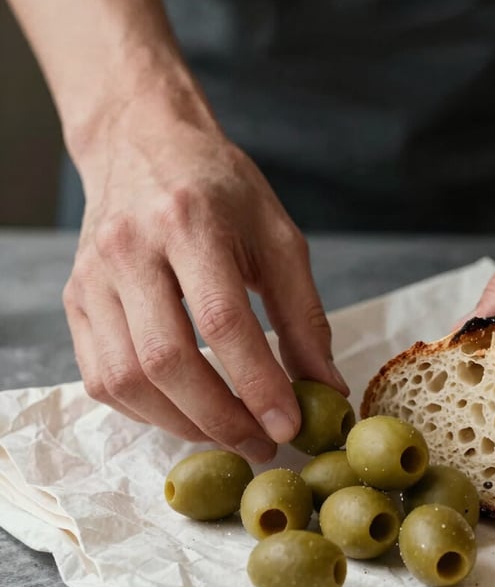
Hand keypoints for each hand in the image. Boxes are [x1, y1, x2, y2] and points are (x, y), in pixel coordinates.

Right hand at [63, 101, 346, 461]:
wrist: (141, 143)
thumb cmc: (221, 189)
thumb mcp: (278, 237)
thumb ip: (304, 315)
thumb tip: (327, 387)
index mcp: (190, 223)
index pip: (222, 321)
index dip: (257, 384)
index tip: (289, 425)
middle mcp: (130, 249)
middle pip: (165, 361)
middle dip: (220, 419)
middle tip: (262, 444)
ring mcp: (93, 277)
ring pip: (127, 378)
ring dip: (183, 423)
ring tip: (230, 434)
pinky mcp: (76, 300)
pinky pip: (101, 377)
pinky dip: (147, 410)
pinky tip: (185, 411)